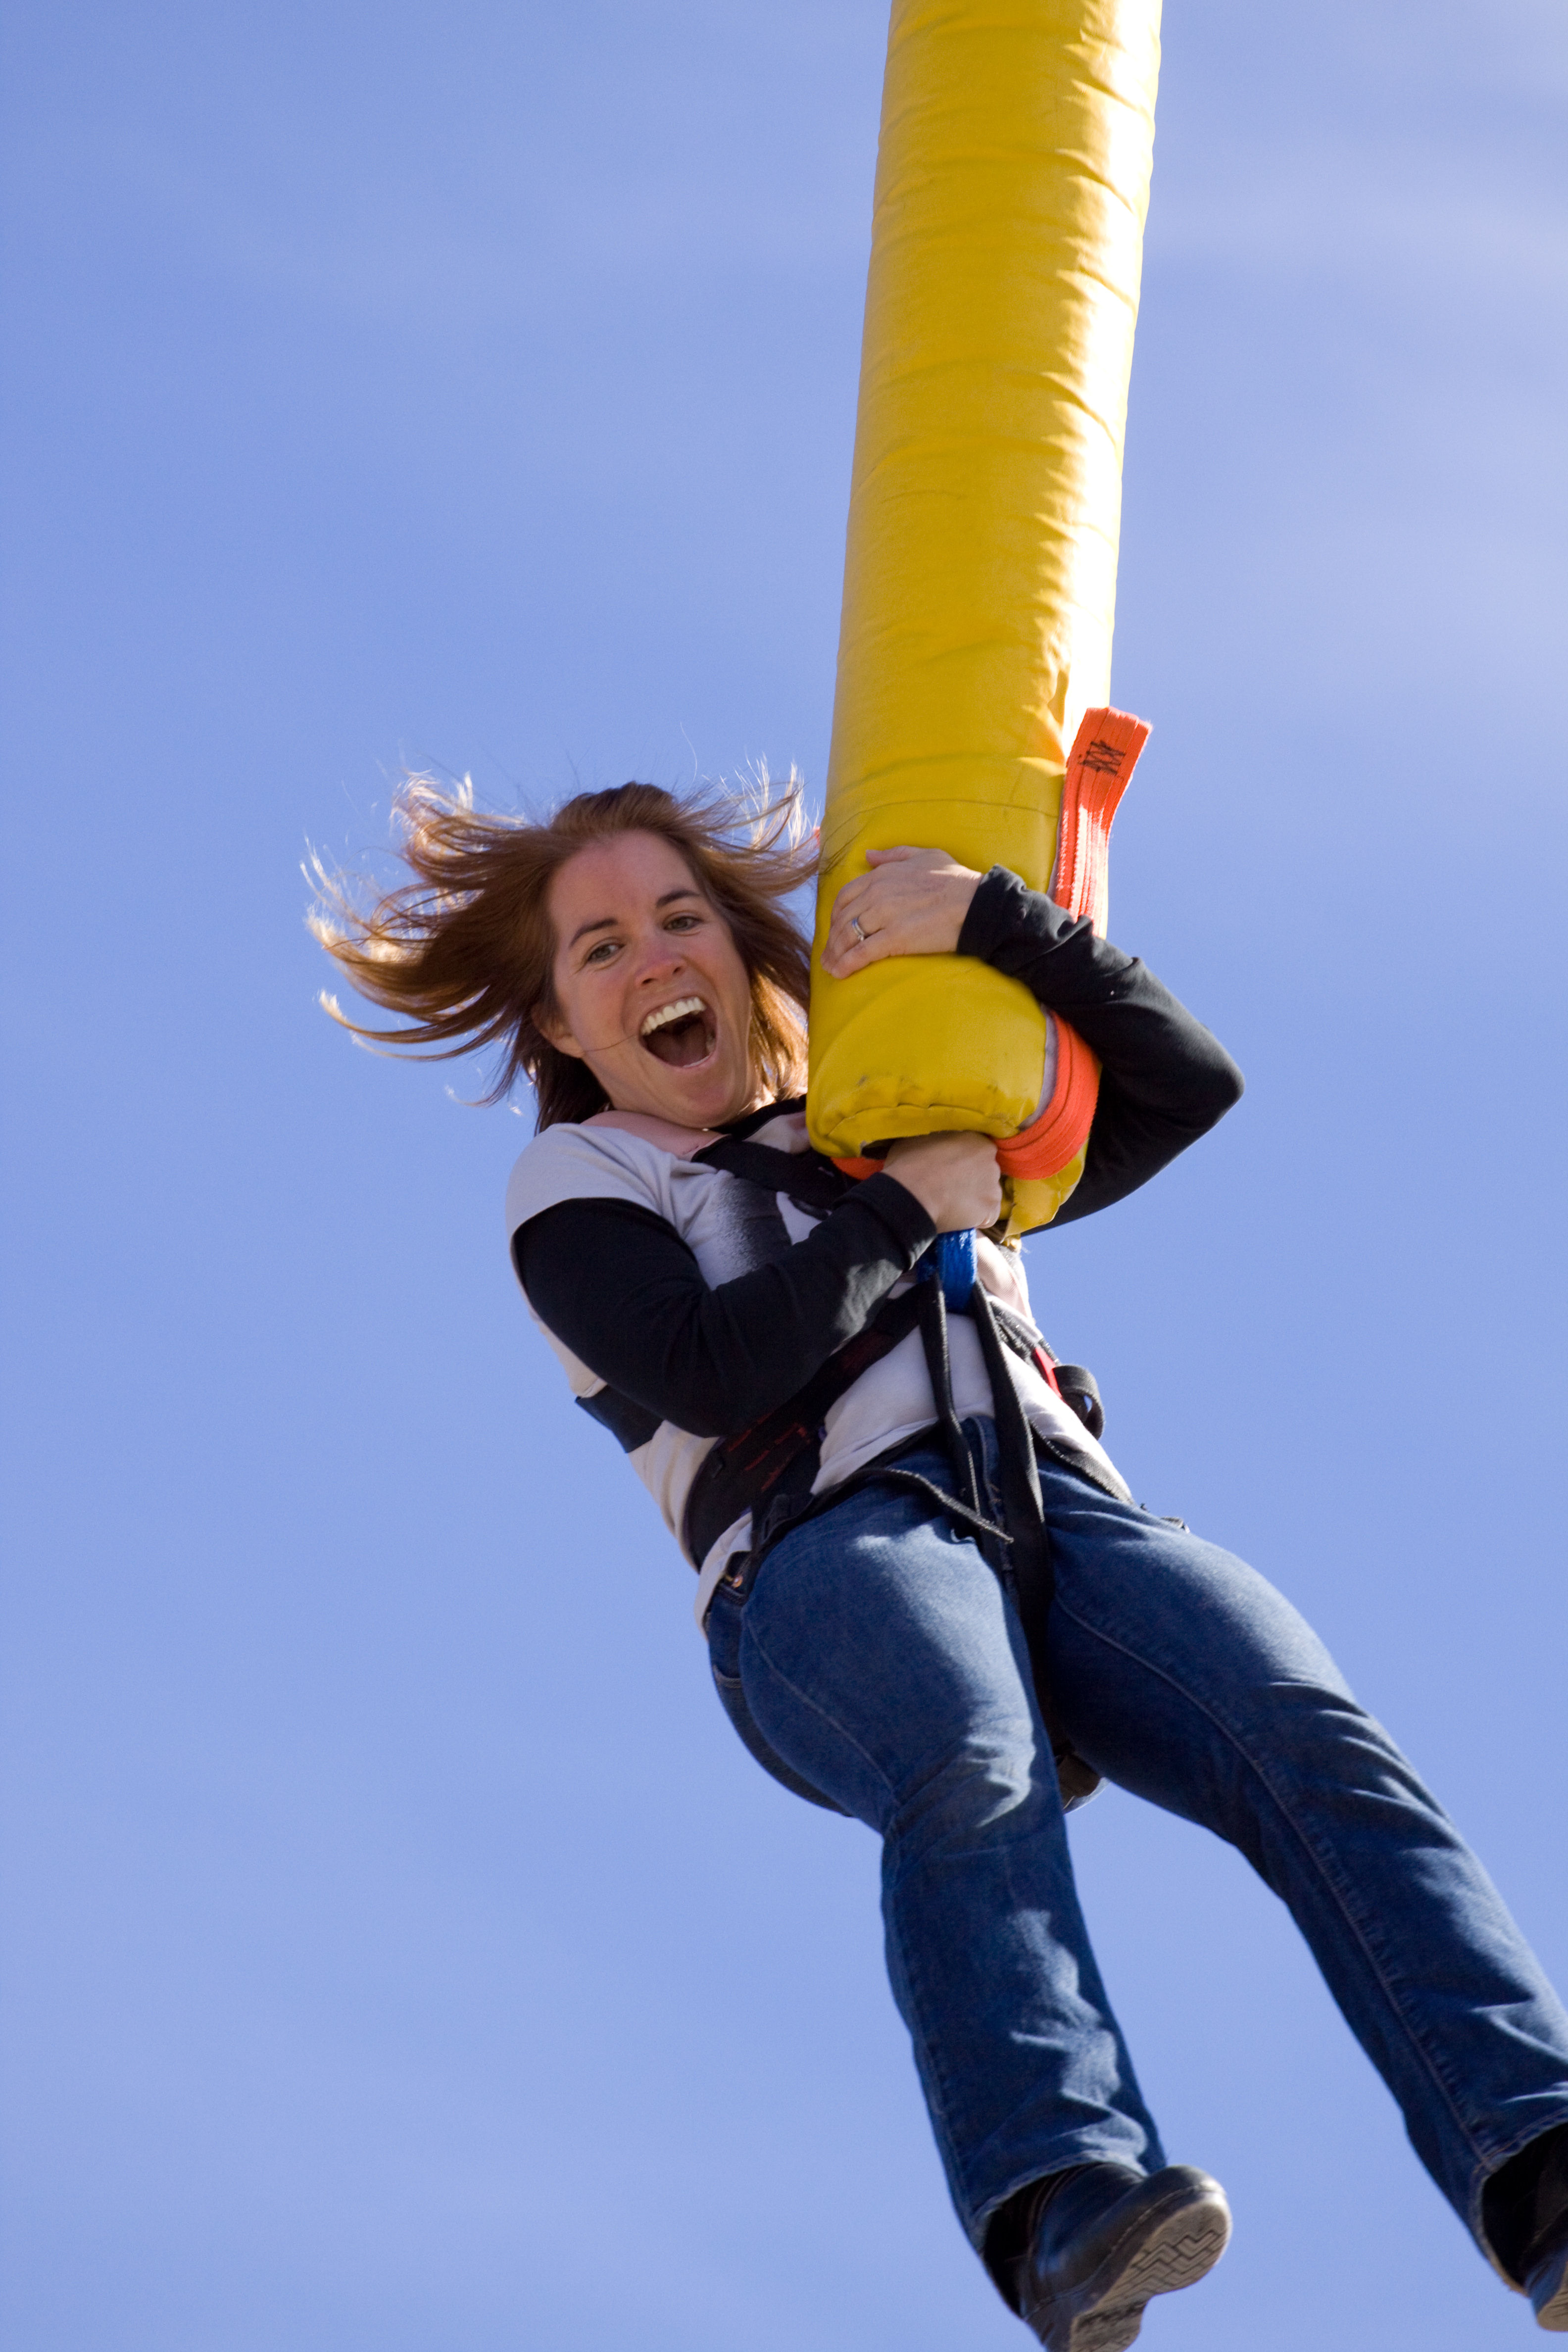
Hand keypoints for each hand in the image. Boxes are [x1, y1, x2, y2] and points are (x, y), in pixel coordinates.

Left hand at [820, 846, 983, 978]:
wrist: (977, 903)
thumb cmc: (955, 879)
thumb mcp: (924, 855)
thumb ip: (893, 855)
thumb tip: (868, 856)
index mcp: (882, 875)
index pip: (846, 896)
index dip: (836, 914)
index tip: (834, 927)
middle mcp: (878, 894)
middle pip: (843, 918)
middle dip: (831, 938)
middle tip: (828, 953)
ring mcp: (885, 916)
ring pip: (848, 936)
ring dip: (834, 954)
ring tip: (830, 967)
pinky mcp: (895, 938)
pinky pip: (862, 953)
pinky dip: (846, 964)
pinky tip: (839, 973)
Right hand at [883, 1131, 1002, 1233]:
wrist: (910, 1196)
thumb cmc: (909, 1165)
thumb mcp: (920, 1139)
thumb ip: (938, 1139)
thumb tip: (935, 1144)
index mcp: (977, 1141)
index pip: (978, 1152)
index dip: (963, 1162)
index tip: (950, 1169)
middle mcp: (992, 1162)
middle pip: (985, 1173)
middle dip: (971, 1180)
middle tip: (949, 1188)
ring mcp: (994, 1187)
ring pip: (987, 1194)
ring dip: (974, 1199)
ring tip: (952, 1205)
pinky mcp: (991, 1210)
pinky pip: (988, 1217)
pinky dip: (977, 1220)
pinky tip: (959, 1218)